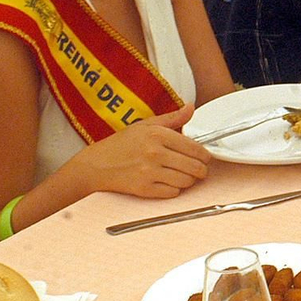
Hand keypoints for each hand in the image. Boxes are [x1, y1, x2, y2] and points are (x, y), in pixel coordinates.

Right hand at [69, 103, 210, 199]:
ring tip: (182, 175)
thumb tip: (191, 108)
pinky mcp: (144, 189)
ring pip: (186, 181)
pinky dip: (174, 189)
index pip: (195, 148)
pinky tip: (168, 182)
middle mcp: (155, 153)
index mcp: (157, 135)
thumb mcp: (145, 125)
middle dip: (201, 170)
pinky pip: (173, 193)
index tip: (204, 158)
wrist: (95, 166)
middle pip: (195, 167)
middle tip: (199, 169)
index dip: (205, 155)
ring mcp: (149, 172)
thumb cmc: (120, 145)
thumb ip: (172, 118)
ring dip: (189, 180)